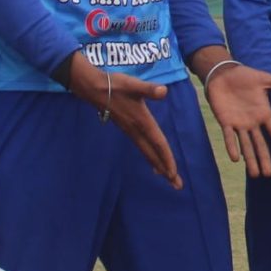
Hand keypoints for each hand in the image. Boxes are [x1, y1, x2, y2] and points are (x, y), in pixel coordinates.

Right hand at [62, 50, 178, 185]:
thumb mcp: (133, 84)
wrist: (93, 88)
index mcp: (141, 121)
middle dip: (165, 170)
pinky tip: (152, 159)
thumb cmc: (115, 85)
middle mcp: (136, 130)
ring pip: (146, 152)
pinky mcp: (126, 128)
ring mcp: (130, 131)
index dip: (166, 158)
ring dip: (158, 165)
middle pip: (152, 154)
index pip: (158, 143)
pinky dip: (149, 155)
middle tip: (177, 185)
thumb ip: (149, 89)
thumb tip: (163, 91)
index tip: (174, 174)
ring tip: (168, 177)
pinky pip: (141, 146)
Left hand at [205, 60, 270, 177]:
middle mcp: (253, 122)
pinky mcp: (225, 121)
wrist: (224, 74)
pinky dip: (232, 146)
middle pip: (261, 144)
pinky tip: (235, 158)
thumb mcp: (267, 79)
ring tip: (255, 174)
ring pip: (246, 145)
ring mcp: (239, 124)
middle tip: (269, 175)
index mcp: (264, 113)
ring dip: (250, 159)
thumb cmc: (245, 77)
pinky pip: (229, 136)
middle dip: (265, 159)